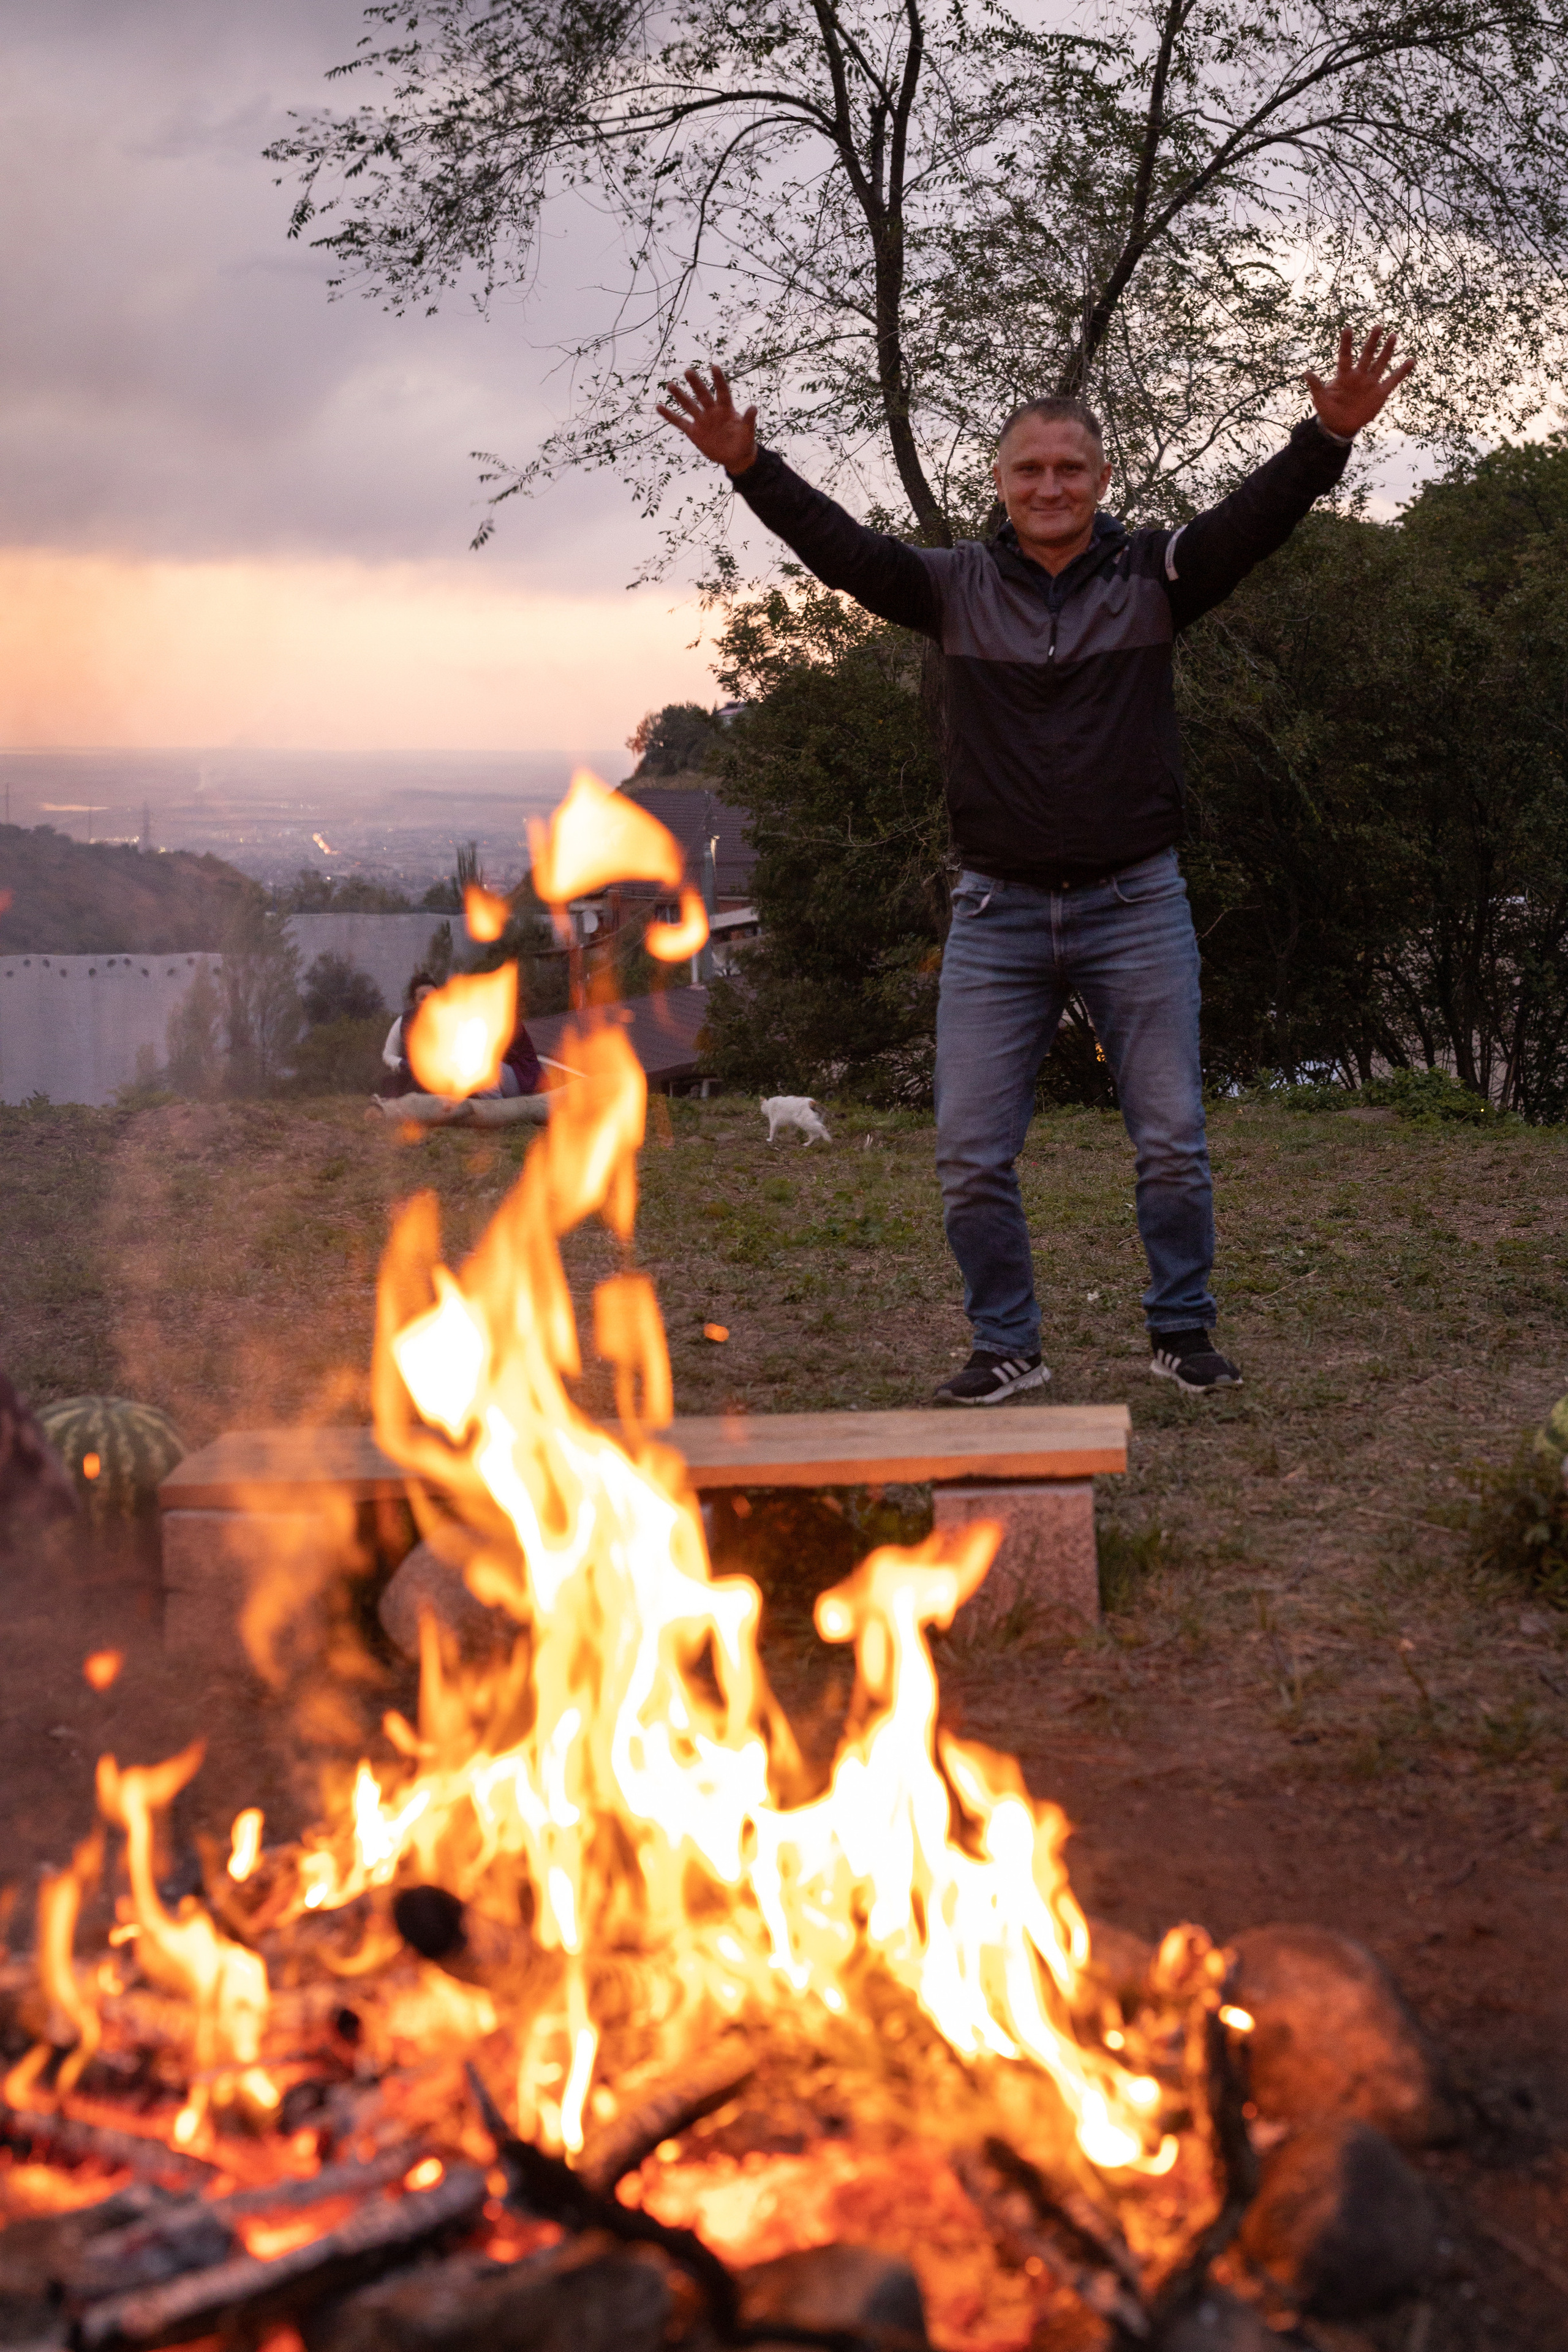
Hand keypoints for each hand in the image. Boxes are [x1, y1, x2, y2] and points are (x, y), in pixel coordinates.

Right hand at [656, 364, 757, 473]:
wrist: (735, 457)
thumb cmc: (744, 442)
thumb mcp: (748, 433)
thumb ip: (748, 420)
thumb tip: (754, 407)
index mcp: (726, 409)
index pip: (722, 391)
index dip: (718, 380)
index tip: (714, 366)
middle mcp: (712, 411)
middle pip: (702, 395)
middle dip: (695, 384)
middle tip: (688, 371)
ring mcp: (702, 420)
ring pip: (689, 405)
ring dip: (680, 396)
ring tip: (670, 385)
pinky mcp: (694, 432)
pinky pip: (680, 422)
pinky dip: (669, 416)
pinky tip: (659, 407)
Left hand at [1305, 323, 1414, 438]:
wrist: (1340, 425)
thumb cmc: (1329, 410)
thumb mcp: (1320, 399)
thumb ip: (1316, 386)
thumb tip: (1306, 373)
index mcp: (1344, 376)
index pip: (1345, 356)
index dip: (1346, 343)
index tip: (1347, 329)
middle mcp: (1359, 375)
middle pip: (1367, 355)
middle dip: (1372, 342)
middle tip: (1377, 326)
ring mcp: (1370, 383)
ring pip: (1380, 363)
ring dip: (1387, 350)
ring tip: (1393, 335)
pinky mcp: (1380, 393)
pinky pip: (1393, 380)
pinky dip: (1402, 372)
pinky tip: (1411, 360)